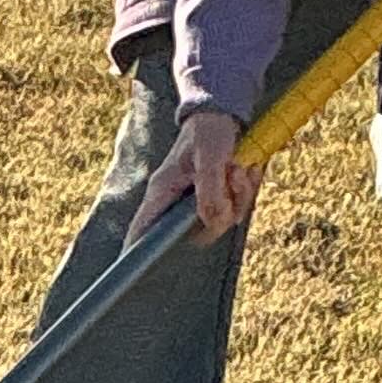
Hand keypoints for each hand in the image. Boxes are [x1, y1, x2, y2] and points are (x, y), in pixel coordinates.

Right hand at [126, 111, 260, 246]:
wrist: (223, 114)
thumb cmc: (209, 130)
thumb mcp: (210, 155)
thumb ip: (209, 189)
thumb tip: (213, 221)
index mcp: (163, 190)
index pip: (143, 228)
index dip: (137, 251)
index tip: (135, 269)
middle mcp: (178, 200)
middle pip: (201, 231)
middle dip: (225, 210)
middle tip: (233, 179)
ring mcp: (198, 200)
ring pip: (223, 219)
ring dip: (240, 195)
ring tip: (240, 167)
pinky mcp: (217, 196)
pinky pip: (236, 207)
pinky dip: (246, 190)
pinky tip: (246, 169)